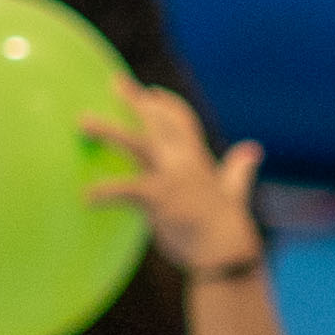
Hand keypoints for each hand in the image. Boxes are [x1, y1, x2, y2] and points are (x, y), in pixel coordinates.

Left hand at [82, 85, 266, 276]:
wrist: (225, 253)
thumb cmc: (227, 227)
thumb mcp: (234, 191)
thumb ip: (239, 168)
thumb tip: (252, 150)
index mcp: (198, 160)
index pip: (183, 122)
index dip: (167, 104)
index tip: (150, 90)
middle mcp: (184, 162)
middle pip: (157, 122)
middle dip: (136, 100)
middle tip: (115, 81)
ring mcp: (171, 178)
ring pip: (136, 144)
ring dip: (109, 131)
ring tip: (82, 121)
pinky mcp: (159, 199)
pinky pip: (126, 190)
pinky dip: (104, 192)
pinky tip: (86, 196)